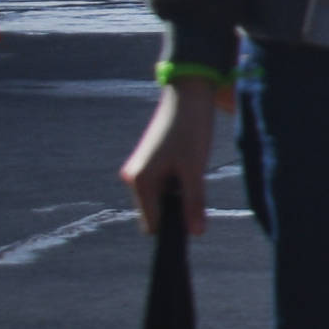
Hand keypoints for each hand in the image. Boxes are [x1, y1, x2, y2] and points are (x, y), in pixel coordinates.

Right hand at [119, 81, 226, 237]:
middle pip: (156, 213)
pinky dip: (176, 183)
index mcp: (140, 182)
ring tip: (191, 171)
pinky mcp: (147, 162)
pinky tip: (187, 165)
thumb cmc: (191, 129)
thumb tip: (196, 234)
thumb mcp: (196, 169)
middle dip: (176, 208)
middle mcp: (133, 178)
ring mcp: (139, 169)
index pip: (152, 225)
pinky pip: (162, 186)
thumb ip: (194, 202)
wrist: (188, 95)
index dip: (174, 227)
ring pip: (160, 199)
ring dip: (178, 194)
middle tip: (196, 187)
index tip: (194, 219)